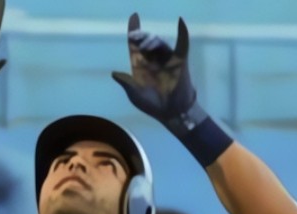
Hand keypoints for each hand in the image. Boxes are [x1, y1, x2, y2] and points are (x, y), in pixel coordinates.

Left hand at [111, 14, 207, 133]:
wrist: (171, 113)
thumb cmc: (152, 104)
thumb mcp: (135, 94)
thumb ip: (126, 83)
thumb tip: (114, 73)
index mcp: (140, 64)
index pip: (135, 44)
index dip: (134, 30)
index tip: (134, 17)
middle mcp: (153, 59)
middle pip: (147, 41)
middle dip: (141, 36)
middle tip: (135, 36)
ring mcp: (167, 59)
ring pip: (160, 43)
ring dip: (152, 41)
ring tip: (145, 45)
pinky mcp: (180, 61)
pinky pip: (182, 44)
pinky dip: (183, 33)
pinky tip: (180, 22)